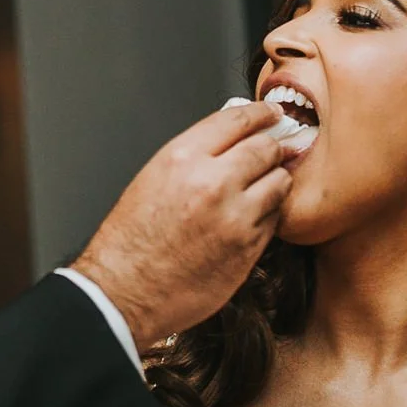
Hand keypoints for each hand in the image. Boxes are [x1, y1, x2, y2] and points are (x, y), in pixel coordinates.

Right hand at [74, 101, 294, 345]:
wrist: (125, 291)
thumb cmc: (131, 240)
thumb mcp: (153, 178)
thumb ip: (196, 154)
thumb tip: (232, 139)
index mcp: (184, 158)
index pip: (239, 120)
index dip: (262, 114)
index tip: (272, 115)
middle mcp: (213, 183)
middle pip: (267, 148)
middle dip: (271, 149)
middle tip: (270, 154)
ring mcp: (236, 217)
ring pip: (280, 183)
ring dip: (274, 182)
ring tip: (257, 191)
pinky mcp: (249, 248)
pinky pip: (275, 219)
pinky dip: (268, 215)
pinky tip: (248, 220)